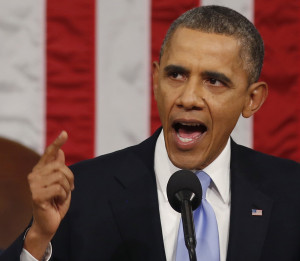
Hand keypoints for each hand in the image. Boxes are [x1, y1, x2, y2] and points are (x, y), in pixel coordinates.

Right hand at [24, 131, 73, 258]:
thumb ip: (58, 168)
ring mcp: (33, 185)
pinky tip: (57, 202)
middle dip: (70, 178)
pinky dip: (63, 196)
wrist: (49, 222)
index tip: (65, 133)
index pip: (49, 153)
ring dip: (66, 188)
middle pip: (60, 166)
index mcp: (40, 171)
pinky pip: (59, 188)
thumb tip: (60, 152)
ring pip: (60, 177)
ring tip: (61, 196)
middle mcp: (34, 175)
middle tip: (69, 188)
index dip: (57, 143)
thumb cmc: (55, 202)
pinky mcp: (37, 195)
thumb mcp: (61, 183)